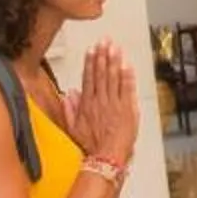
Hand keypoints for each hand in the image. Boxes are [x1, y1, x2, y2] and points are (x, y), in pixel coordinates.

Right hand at [62, 41, 137, 163]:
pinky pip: (127, 88)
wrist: (106, 156)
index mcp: (88, 104)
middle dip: (103, 55)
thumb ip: (69, 110)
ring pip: (113, 77)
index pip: (88, 78)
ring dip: (114, 61)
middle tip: (105, 41)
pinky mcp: (127, 108)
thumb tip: (68, 95)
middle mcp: (100, 100)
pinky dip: (127, 76)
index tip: (92, 50)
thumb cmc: (92, 146)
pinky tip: (127, 65)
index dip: (90, 62)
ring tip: (115, 47)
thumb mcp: (73, 129)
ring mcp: (114, 103)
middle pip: (101, 73)